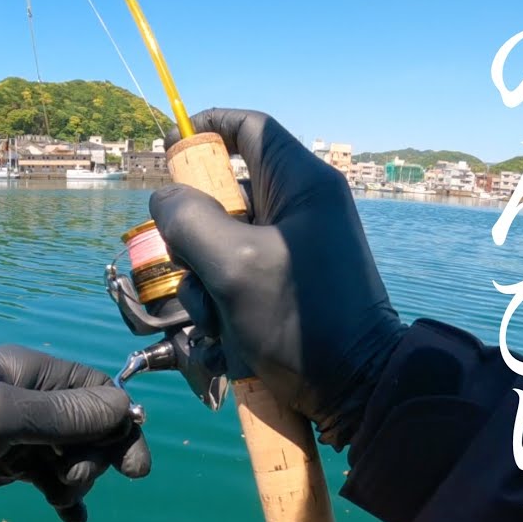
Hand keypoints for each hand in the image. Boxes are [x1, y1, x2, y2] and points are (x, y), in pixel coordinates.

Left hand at [0, 345, 150, 521]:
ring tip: (63, 503)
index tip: (131, 465)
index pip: (95, 390)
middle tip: (75, 485)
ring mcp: (11, 430)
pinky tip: (70, 518)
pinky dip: (59, 492)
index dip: (118, 422)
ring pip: (67, 452)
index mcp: (30, 371)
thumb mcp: (4, 416)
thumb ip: (64, 414)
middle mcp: (26, 396)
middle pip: (86, 423)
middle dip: (94, 456)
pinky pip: (42, 474)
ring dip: (76, 478)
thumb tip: (123, 409)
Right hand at [150, 109, 407, 449]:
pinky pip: (231, 280)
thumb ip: (189, 221)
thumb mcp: (234, 266)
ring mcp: (290, 251)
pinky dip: (219, 306)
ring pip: (218, 244)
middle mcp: (298, 210)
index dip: (203, 130)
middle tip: (191, 265)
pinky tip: (228, 339)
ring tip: (218, 319)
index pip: (248, 129)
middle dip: (193, 234)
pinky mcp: (282, 286)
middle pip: (221, 195)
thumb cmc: (302, 322)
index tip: (166, 147)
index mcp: (302, 185)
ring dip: (202, 282)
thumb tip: (165, 200)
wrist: (357, 392)